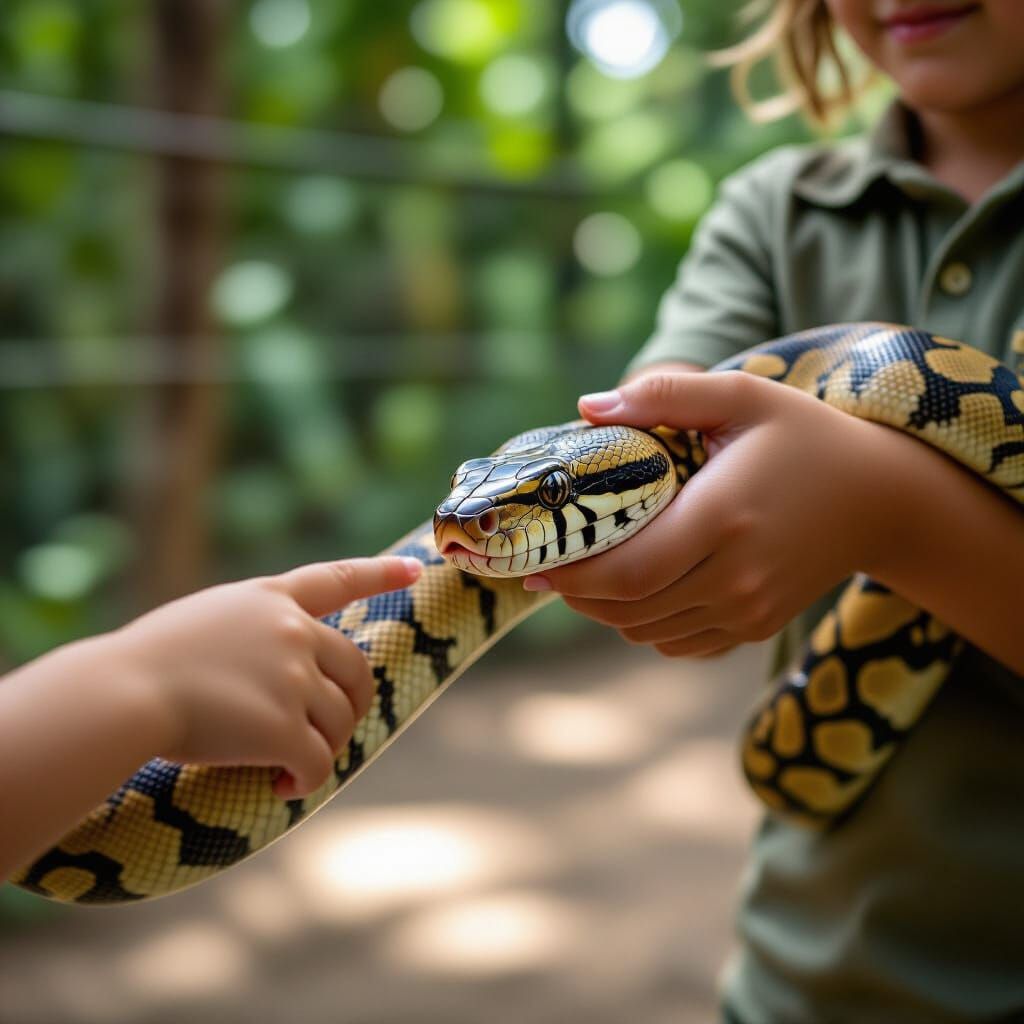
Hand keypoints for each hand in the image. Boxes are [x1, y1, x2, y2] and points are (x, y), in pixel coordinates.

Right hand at [113, 556, 420, 797]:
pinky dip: (307, 781)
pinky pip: (319, 762)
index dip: (379, 573)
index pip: (335, 578)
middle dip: (350, 706)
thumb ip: (249, 633)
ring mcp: (293, 676)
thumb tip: (281, 670)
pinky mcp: (286, 725)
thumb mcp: (202, 622)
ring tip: (287, 767)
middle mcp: (291, 630)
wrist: (119, 695)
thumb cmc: (140, 665)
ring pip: (340, 720)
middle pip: (355, 670)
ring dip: (322, 747)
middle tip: (326, 734)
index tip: (415, 570)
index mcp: (268, 600)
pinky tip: (283, 786)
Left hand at [524, 371, 890, 656]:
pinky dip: (644, 625)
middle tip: (547, 571)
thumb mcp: (744, 396)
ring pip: (647, 630)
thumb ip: (665, 395)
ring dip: (607, 611)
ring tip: (585, 578)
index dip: (572, 575)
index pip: (625, 571)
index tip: (537, 562)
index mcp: (723, 518)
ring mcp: (747, 610)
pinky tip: (636, 593)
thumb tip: (588, 406)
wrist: (880, 500)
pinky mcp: (754, 627)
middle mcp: (735, 576)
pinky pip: (678, 642)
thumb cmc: (805, 439)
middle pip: (627, 608)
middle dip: (578, 595)